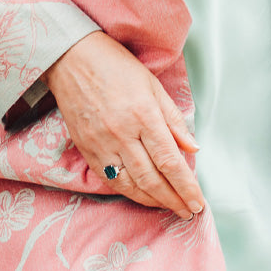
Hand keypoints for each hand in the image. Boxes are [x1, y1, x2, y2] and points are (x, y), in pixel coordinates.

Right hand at [41, 31, 203, 219]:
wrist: (72, 58)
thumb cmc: (116, 65)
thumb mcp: (152, 85)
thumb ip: (173, 119)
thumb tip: (193, 148)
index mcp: (144, 114)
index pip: (170, 160)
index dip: (186, 185)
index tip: (198, 201)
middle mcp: (123, 133)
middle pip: (153, 178)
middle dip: (174, 199)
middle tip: (188, 211)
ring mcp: (102, 144)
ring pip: (132, 184)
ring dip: (154, 201)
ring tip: (170, 208)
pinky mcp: (87, 149)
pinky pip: (110, 179)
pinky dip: (129, 193)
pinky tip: (142, 197)